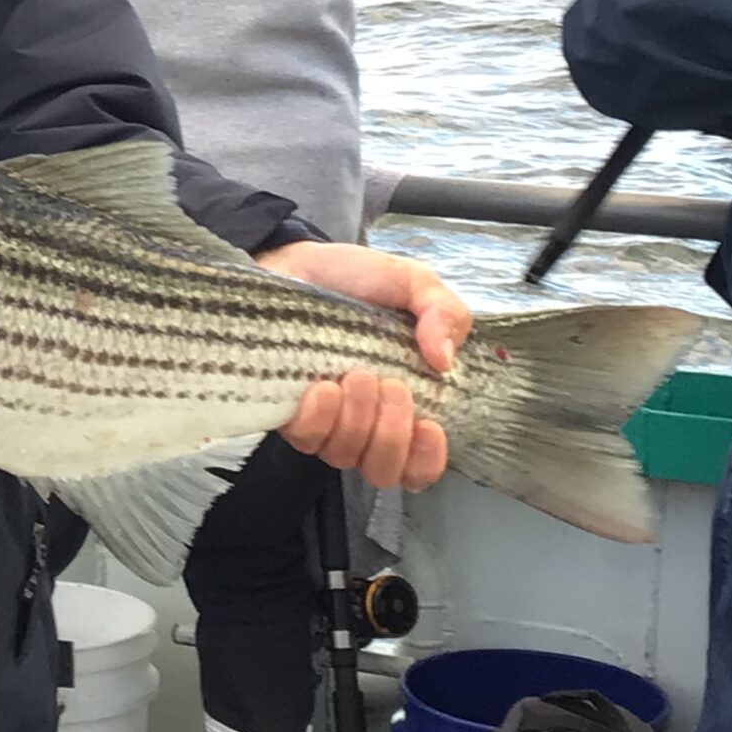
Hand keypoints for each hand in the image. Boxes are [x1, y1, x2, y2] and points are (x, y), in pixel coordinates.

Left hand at [251, 239, 467, 490]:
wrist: (295, 261)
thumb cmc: (357, 281)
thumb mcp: (413, 284)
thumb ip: (444, 313)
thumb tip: (444, 360)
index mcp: (404, 402)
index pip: (419, 464)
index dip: (427, 459)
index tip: (429, 426)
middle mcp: (364, 422)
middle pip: (384, 470)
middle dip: (393, 433)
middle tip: (390, 385)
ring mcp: (324, 422)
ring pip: (346, 456)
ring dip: (358, 420)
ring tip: (356, 375)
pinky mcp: (287, 412)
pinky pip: (306, 439)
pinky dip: (321, 418)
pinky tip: (323, 388)